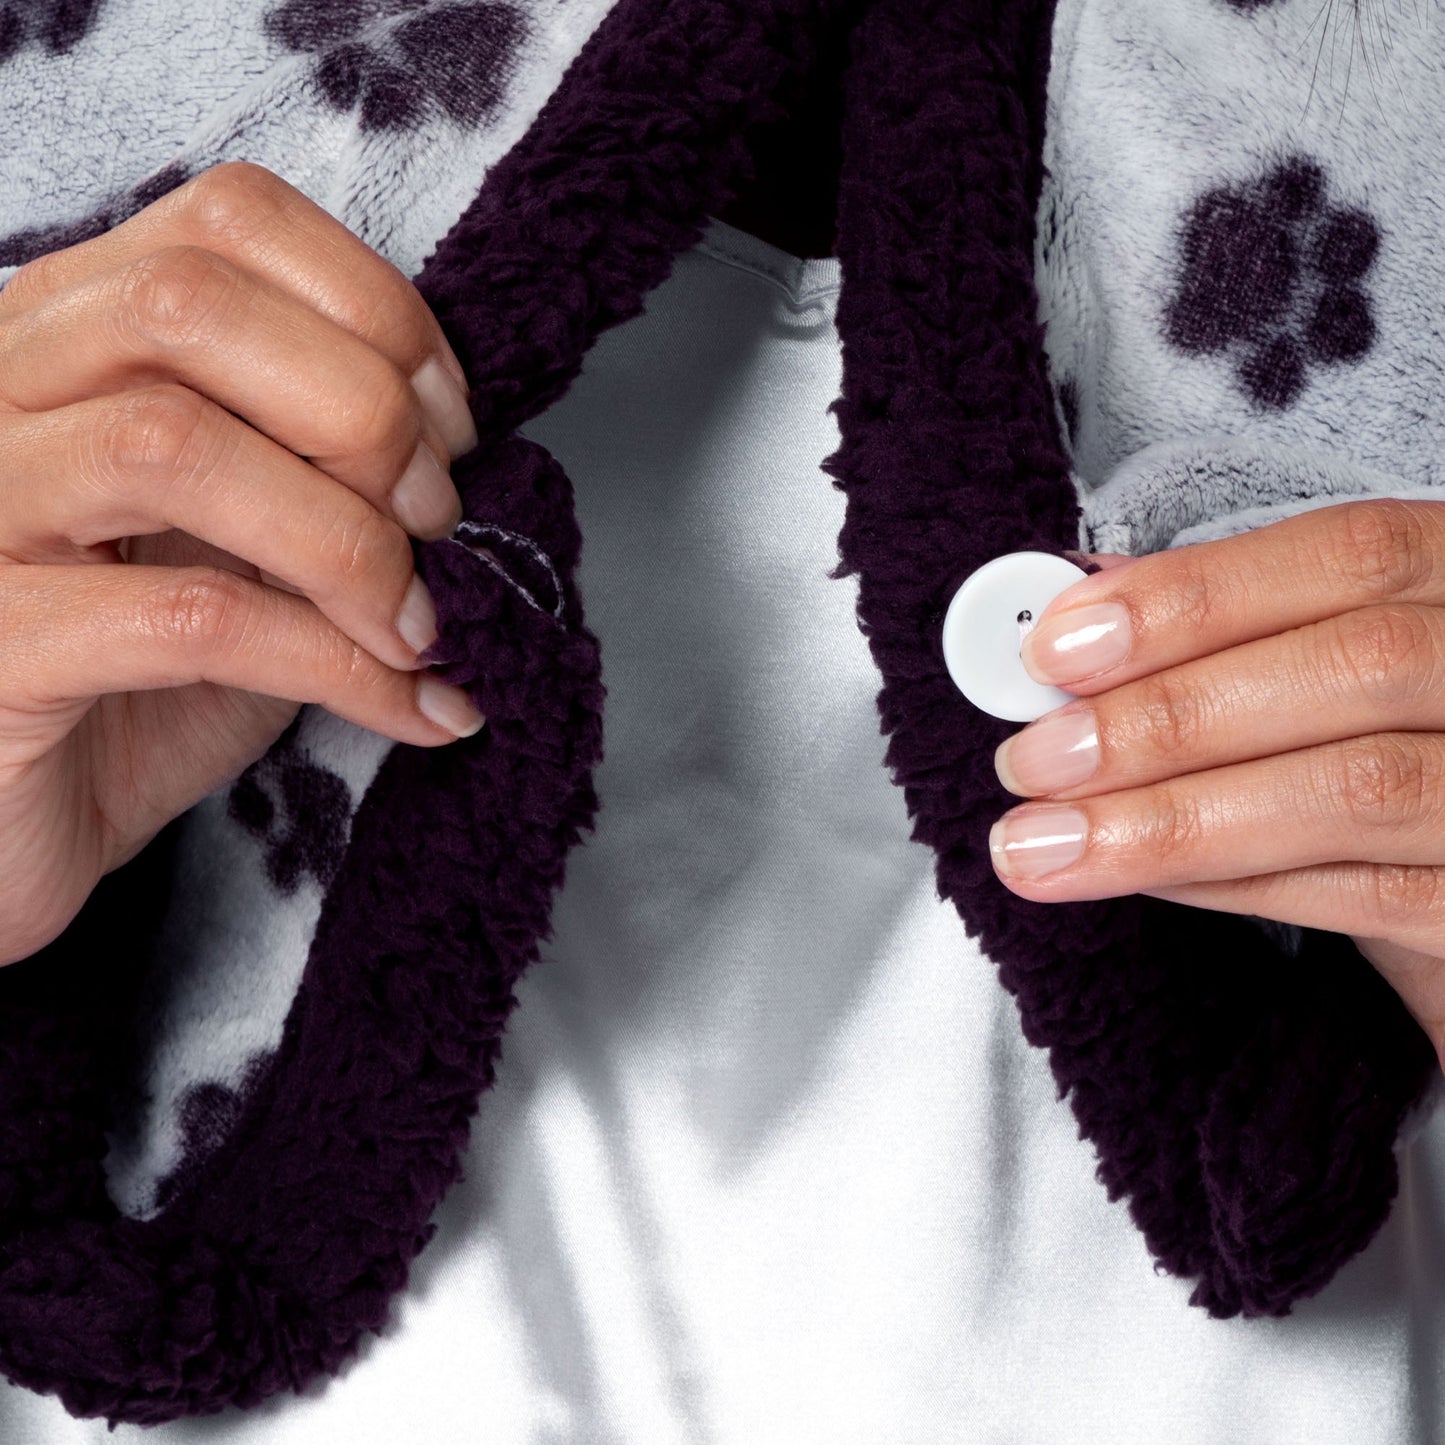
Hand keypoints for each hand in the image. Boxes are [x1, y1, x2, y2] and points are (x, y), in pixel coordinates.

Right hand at [0, 161, 486, 965]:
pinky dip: (333, 662)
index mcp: (74, 337)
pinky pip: (187, 619)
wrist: (16, 830)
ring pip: (175, 447)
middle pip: (193, 304)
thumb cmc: (141, 687)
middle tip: (436, 523)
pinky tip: (407, 704)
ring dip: (348, 538)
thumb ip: (329, 479)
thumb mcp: (253, 554)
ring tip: (418, 623)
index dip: (378, 312)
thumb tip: (466, 462)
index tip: (453, 430)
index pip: (229, 221)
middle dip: (365, 411)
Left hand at [987, 500, 1444, 1068]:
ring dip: (1169, 818)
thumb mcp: (1337, 672)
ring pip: (1358, 788)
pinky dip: (1229, 884)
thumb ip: (1233, 632)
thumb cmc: (1401, 749)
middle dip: (1168, 714)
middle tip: (1030, 760)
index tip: (1055, 646)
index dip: (1193, 596)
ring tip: (1040, 844)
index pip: (1353, 554)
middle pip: (1359, 666)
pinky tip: (1135, 878)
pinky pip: (1372, 897)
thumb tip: (1079, 611)